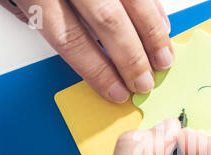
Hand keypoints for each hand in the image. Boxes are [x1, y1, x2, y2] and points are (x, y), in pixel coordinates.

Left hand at [0, 0, 172, 102]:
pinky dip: (154, 8)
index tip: (116, 91)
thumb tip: (86, 50)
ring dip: (153, 34)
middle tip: (144, 82)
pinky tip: (162, 26)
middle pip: (107, 22)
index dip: (97, 70)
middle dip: (131, 58)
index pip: (71, 39)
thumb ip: (46, 18)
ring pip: (133, 2)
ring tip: (164, 60)